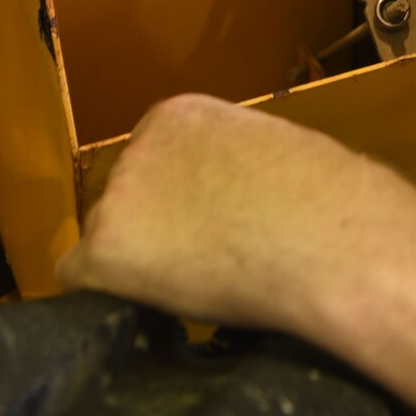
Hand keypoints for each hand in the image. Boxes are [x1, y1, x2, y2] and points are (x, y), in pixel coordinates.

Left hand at [55, 94, 415, 347]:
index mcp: (181, 113)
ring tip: (197, 279)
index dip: (179, 198)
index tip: (211, 220)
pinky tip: (159, 302)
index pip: (153, 161)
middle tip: (205, 253)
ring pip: (109, 237)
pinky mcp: (106, 248)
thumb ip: (231, 162)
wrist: (331, 237)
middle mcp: (138, 144)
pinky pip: (83, 278)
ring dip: (140, 259)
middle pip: (126, 195)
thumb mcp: (271, 151)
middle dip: (156, 223)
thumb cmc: (327, 194)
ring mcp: (118, 195)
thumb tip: (226, 197)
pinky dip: (114, 295)